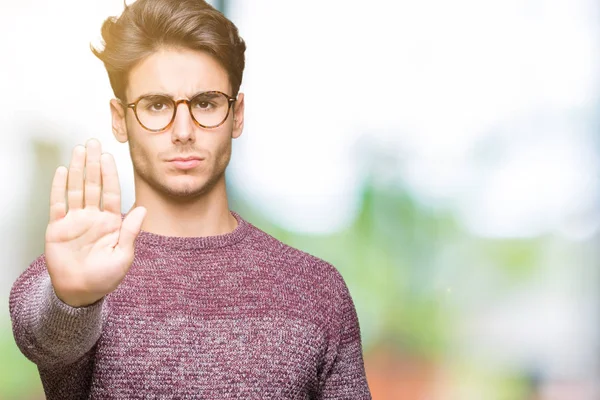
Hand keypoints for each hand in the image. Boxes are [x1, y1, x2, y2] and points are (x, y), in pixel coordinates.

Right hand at [44, 139, 145, 306]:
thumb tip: (142, 209)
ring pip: (76, 189)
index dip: (110, 174)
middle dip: (94, 164)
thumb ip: (131, 231)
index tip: (110, 156)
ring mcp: (75, 221)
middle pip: (93, 185)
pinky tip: (63, 171)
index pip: (111, 192)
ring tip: (79, 150)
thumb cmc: (105, 277)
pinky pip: (58, 204)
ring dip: (78, 170)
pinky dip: (60, 188)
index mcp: (111, 222)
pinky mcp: (58, 227)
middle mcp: (93, 217)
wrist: (80, 292)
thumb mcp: (123, 256)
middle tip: (93, 143)